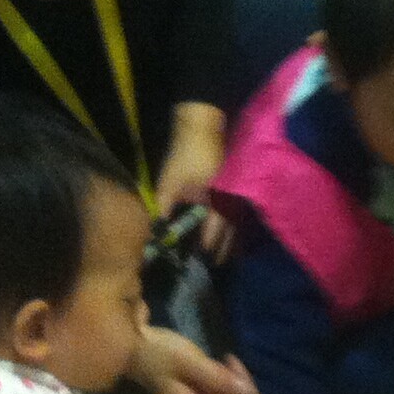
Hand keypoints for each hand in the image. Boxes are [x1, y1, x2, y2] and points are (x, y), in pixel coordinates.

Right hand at [131, 320, 261, 393]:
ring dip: (235, 382)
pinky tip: (216, 367)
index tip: (230, 363)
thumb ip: (218, 379)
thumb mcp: (189, 362)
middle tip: (226, 360)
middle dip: (241, 384)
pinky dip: (227, 383)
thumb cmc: (159, 354)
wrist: (135, 352)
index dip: (246, 386)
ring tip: (219, 361)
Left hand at [156, 103, 230, 252]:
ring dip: (229, 242)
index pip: (212, 236)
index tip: (198, 265)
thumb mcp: (168, 183)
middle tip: (212, 266)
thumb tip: (155, 232)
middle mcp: (232, 205)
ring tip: (221, 257)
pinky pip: (236, 217)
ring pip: (236, 228)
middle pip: (230, 237)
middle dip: (221, 251)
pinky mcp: (236, 190)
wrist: (202, 126)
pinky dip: (231, 229)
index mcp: (217, 204)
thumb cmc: (185, 155)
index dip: (205, 251)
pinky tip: (225, 234)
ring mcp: (237, 197)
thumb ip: (162, 210)